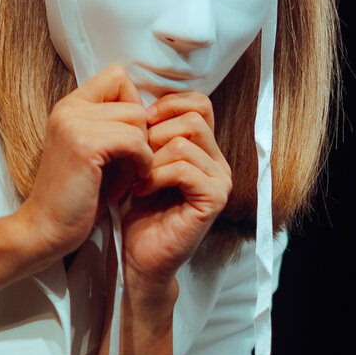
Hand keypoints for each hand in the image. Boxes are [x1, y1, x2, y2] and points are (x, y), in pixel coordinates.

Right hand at [14, 64, 153, 262]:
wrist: (45, 230)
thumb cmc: (77, 195)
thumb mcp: (95, 151)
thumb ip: (112, 125)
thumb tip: (154, 110)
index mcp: (70, 106)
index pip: (118, 76)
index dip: (133, 105)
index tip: (129, 139)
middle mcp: (69, 108)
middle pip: (133, 101)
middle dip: (140, 135)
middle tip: (128, 166)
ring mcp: (74, 124)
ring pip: (137, 119)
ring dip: (141, 152)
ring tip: (126, 177)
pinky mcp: (84, 145)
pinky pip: (135, 141)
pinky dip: (141, 162)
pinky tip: (130, 183)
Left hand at [115, 91, 231, 291]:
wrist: (139, 257)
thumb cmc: (138, 211)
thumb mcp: (142, 162)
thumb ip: (150, 132)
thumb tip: (138, 98)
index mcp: (205, 148)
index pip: (199, 103)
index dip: (167, 106)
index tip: (139, 125)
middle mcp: (218, 160)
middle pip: (194, 116)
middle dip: (156, 132)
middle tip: (135, 157)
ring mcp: (220, 180)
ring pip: (186, 141)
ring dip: (152, 157)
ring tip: (137, 177)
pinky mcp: (213, 199)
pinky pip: (184, 168)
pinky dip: (156, 175)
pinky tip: (142, 190)